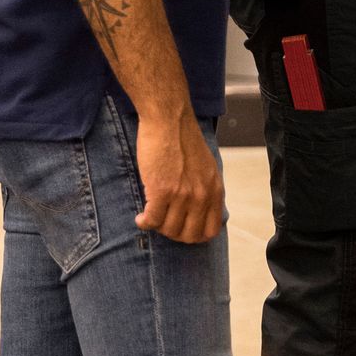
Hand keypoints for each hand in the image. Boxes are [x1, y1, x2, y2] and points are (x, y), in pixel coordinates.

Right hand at [135, 105, 226, 243]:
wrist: (169, 120)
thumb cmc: (183, 139)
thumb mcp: (206, 167)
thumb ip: (205, 190)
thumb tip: (198, 212)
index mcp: (215, 190)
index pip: (210, 230)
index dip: (194, 235)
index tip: (181, 229)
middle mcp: (202, 195)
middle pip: (189, 235)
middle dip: (174, 234)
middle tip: (163, 224)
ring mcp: (183, 195)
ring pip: (169, 230)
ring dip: (157, 228)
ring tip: (150, 218)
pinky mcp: (162, 191)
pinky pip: (152, 221)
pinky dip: (144, 223)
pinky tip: (141, 219)